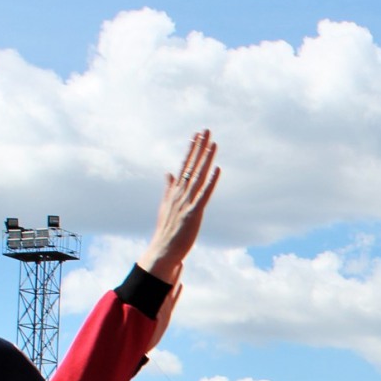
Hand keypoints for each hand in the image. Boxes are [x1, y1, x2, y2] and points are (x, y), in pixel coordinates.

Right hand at [136, 130, 219, 283]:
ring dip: (205, 159)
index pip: (184, 165)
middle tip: (207, 130)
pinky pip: (204, 194)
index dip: (191, 150)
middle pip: (192, 165)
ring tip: (213, 142)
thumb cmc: (167, 230)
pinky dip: (210, 181)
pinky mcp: (193, 213)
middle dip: (199, 147)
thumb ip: (168, 187)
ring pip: (198, 176)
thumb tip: (168, 172)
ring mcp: (186, 202)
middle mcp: (180, 193)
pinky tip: (217, 169)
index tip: (197, 134)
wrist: (163, 250)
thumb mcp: (166, 205)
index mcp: (175, 191)